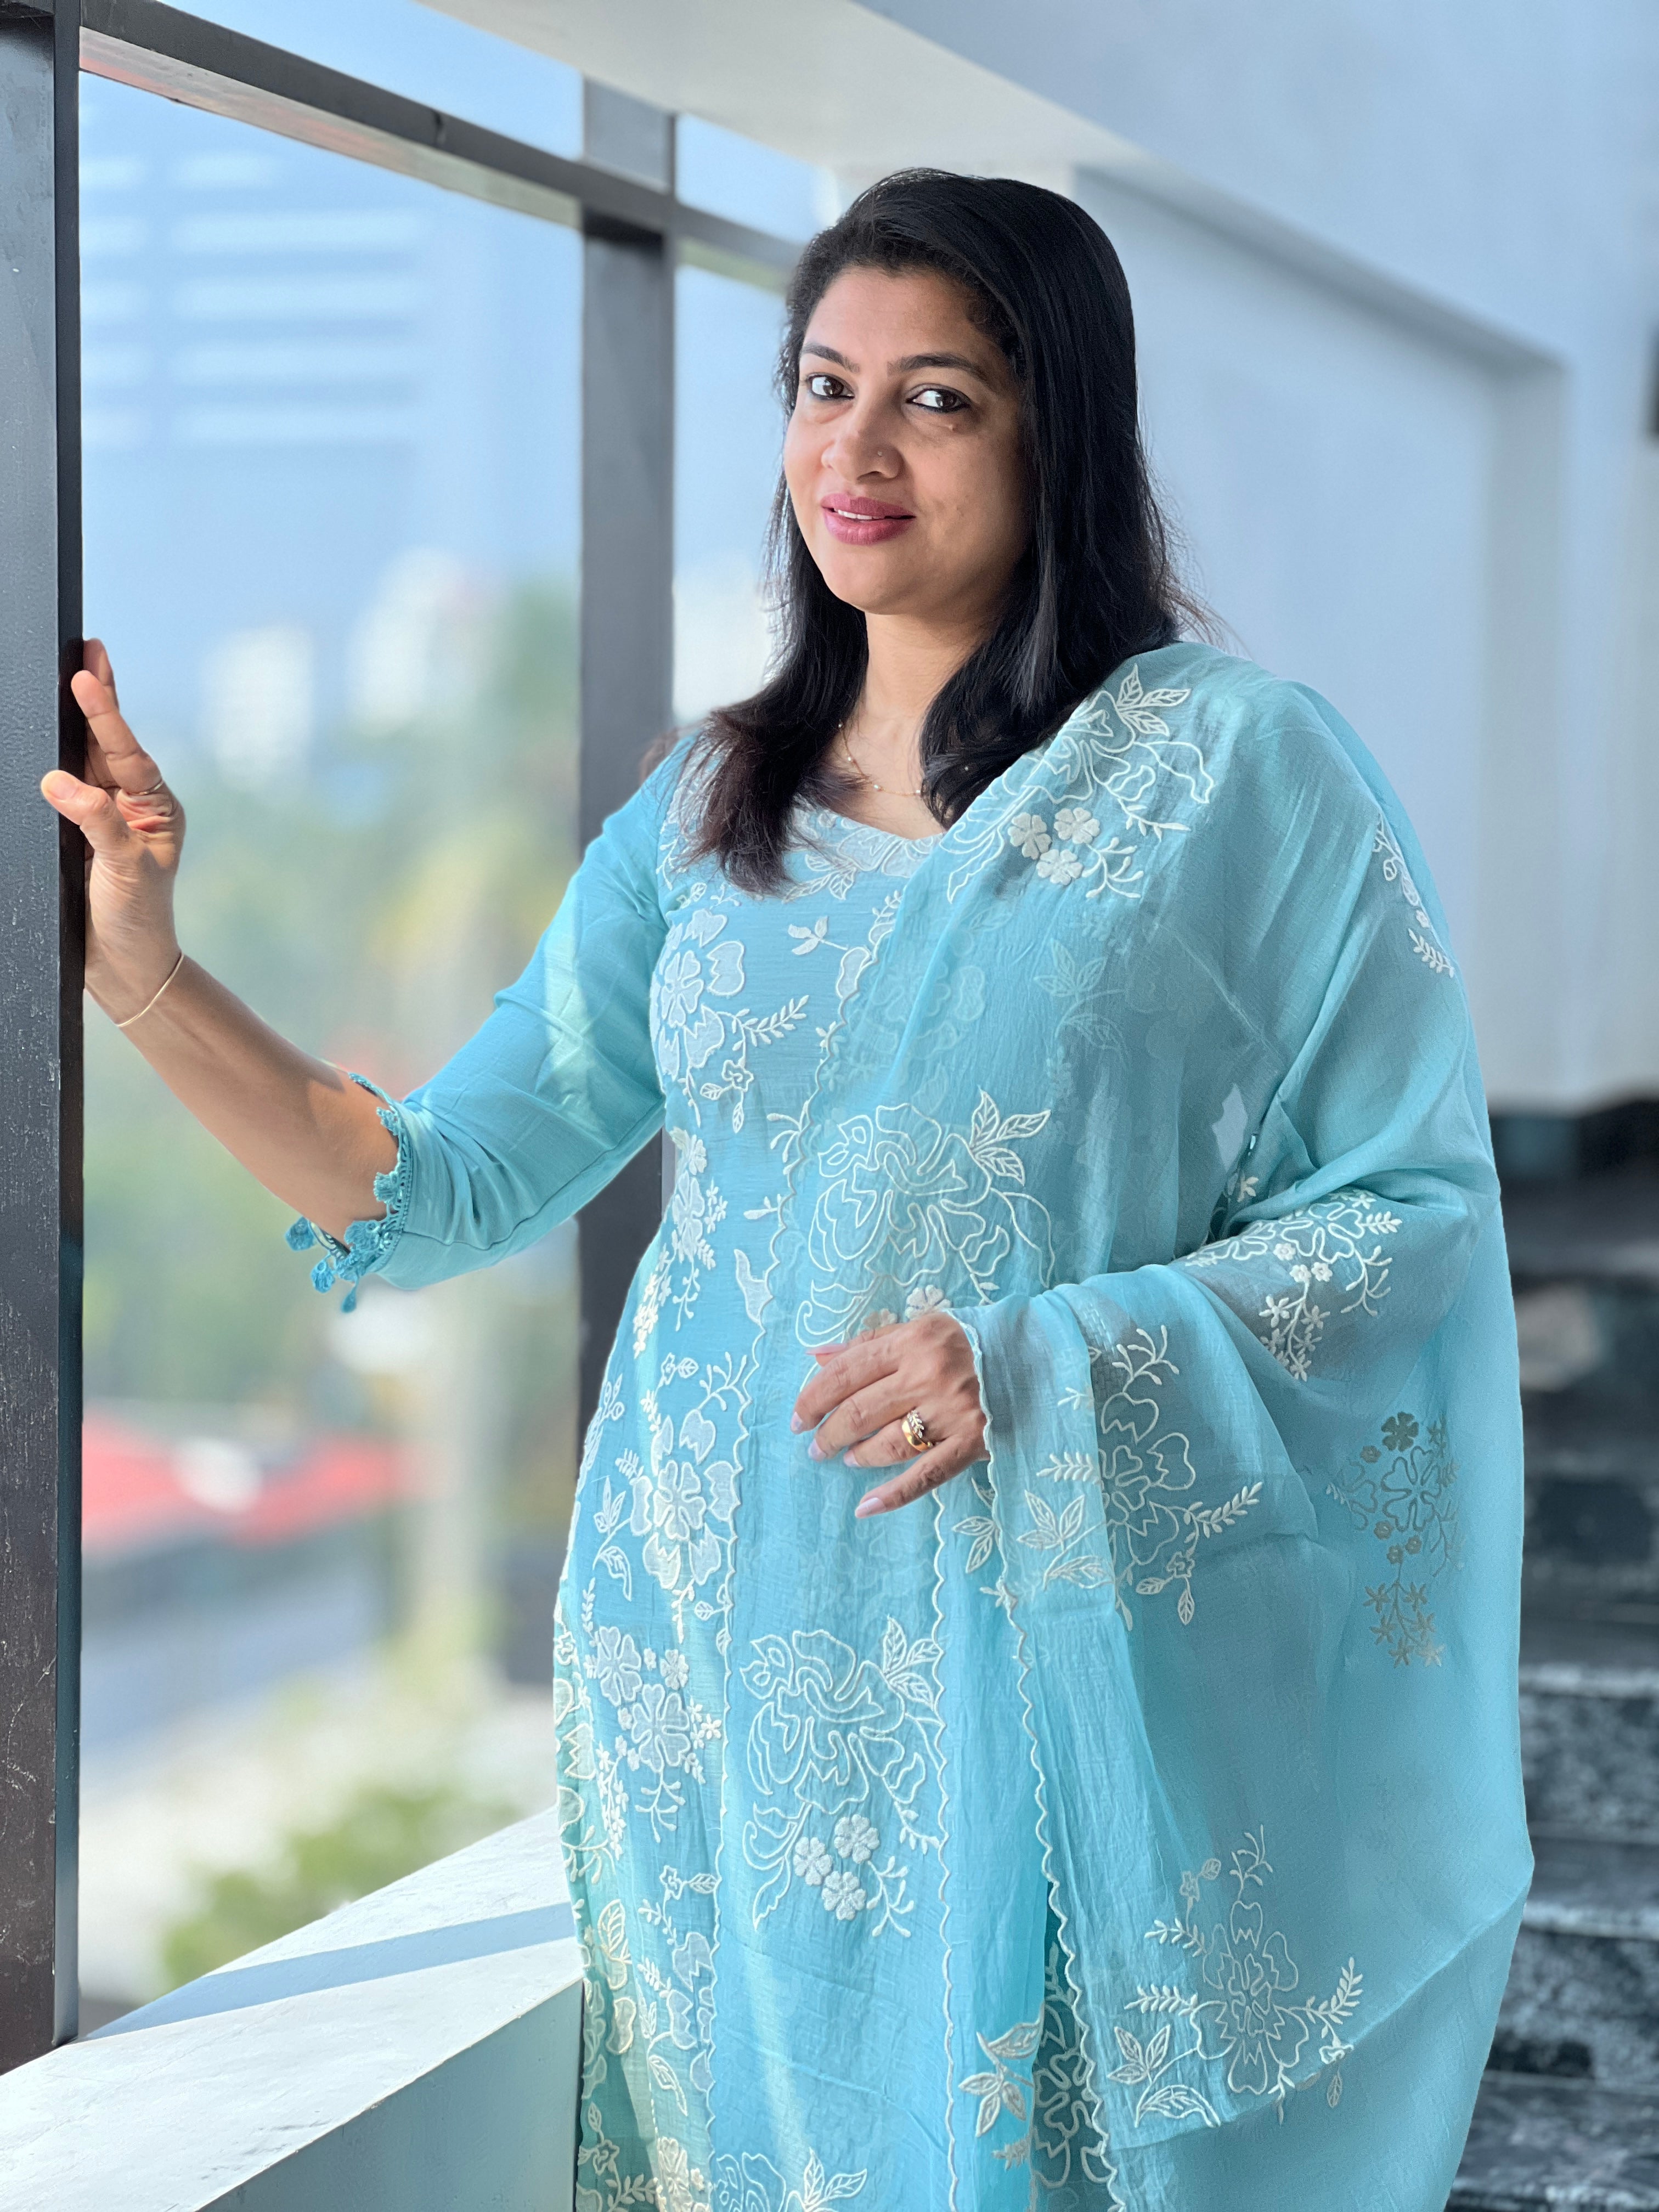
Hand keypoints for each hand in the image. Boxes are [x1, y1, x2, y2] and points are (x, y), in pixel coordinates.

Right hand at [41, 640, 184, 1021]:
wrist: (126, 971)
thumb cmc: (137, 922)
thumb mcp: (126, 871)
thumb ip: (98, 824)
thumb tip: (59, 781)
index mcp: (155, 809)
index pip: (127, 752)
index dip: (105, 713)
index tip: (87, 675)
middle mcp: (132, 805)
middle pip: (108, 742)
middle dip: (96, 697)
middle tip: (87, 648)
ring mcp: (104, 816)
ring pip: (86, 757)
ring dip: (76, 719)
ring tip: (72, 670)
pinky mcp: (78, 832)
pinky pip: (65, 788)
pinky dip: (54, 759)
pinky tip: (44, 732)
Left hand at [791, 1310, 986, 1517]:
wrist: (1033, 1357)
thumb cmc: (967, 1342)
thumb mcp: (919, 1328)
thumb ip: (868, 1342)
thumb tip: (815, 1356)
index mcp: (913, 1341)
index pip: (847, 1371)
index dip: (814, 1397)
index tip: (798, 1417)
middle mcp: (929, 1375)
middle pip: (860, 1410)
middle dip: (829, 1433)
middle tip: (815, 1445)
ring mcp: (952, 1411)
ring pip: (888, 1444)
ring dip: (859, 1455)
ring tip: (848, 1458)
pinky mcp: (973, 1442)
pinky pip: (926, 1475)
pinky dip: (893, 1495)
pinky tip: (866, 1507)